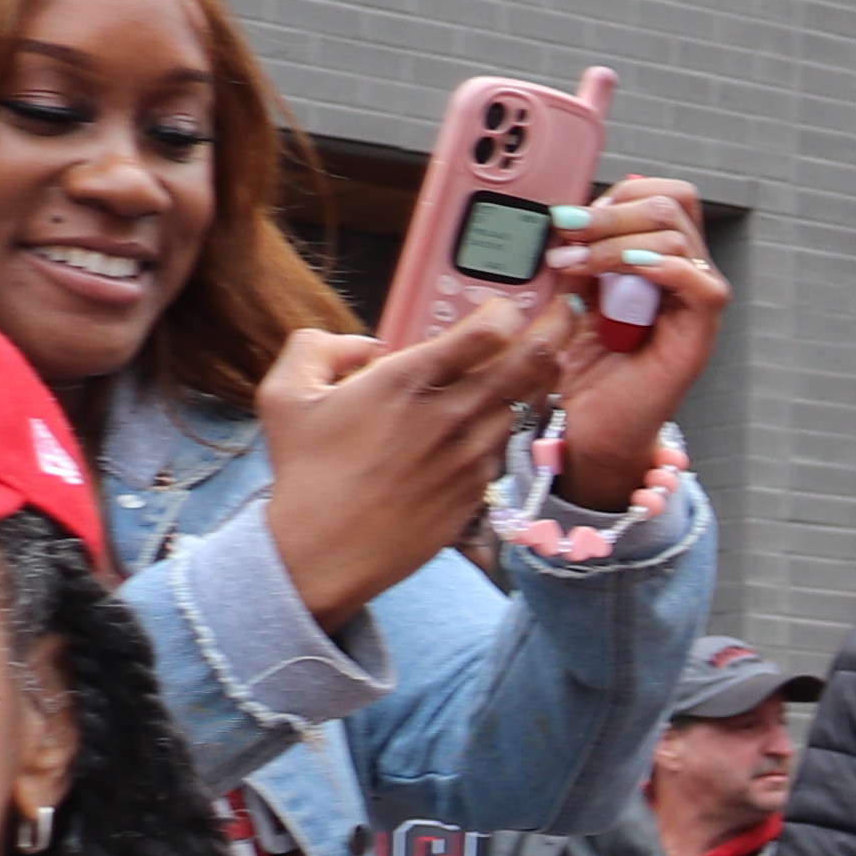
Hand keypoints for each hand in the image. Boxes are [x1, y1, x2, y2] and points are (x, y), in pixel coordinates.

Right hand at [253, 284, 597, 630]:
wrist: (324, 551)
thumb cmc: (305, 473)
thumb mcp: (285, 394)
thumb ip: (318, 347)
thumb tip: (364, 344)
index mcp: (405, 382)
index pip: (486, 332)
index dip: (508, 310)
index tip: (508, 304)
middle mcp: (450, 415)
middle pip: (531, 361)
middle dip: (558, 327)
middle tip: (569, 310)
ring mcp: (472, 454)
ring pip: (529, 403)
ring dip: (542, 375)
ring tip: (550, 353)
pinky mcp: (480, 487)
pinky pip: (510, 443)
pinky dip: (516, 421)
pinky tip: (512, 411)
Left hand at [542, 178, 731, 511]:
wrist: (591, 426)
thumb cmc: (582, 366)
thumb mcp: (570, 294)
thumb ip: (580, 255)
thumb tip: (568, 215)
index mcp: (657, 256)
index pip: (660, 194)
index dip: (617, 193)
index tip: (570, 217)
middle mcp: (684, 272)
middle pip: (671, 202)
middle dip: (610, 211)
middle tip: (565, 232)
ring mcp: (695, 300)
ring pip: (675, 236)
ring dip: (615, 242)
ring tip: (572, 264)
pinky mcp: (700, 332)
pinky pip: (700, 283)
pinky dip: (660, 269)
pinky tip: (624, 274)